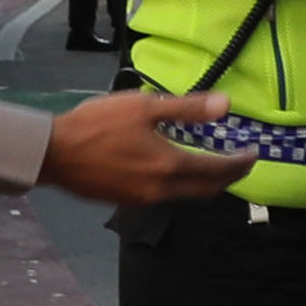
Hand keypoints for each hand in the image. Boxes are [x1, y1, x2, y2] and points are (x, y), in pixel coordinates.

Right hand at [44, 87, 250, 203]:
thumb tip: (226, 105)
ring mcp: (143, 199)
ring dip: (205, 182)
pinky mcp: (126, 200)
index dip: (239, 164)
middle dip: (228, 177)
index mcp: (170, 166)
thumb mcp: (144, 107)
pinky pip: (166, 195)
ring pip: (187, 195)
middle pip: (207, 189)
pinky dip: (182, 184)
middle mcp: (162, 189)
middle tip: (239, 163)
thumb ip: (187, 108)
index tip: (252, 154)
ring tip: (211, 164)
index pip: (218, 170)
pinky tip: (174, 169)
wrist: (53, 153)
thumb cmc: (97, 125)